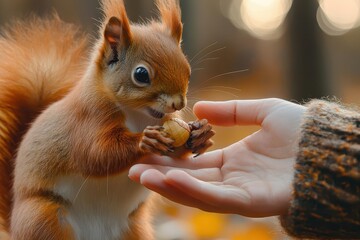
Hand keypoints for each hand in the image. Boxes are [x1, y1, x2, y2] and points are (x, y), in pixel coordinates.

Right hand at [129, 98, 305, 216]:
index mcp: (233, 162)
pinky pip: (213, 198)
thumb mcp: (262, 111)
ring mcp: (238, 193)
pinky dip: (189, 189)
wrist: (325, 146)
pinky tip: (167, 179)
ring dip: (167, 184)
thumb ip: (232, 112)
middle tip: (133, 166)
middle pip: (190, 179)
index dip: (172, 158)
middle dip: (161, 174)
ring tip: (140, 173)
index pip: (195, 163)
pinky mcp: (248, 203)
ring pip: (196, 192)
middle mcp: (232, 180)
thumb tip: (199, 109)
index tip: (149, 150)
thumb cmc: (300, 130)